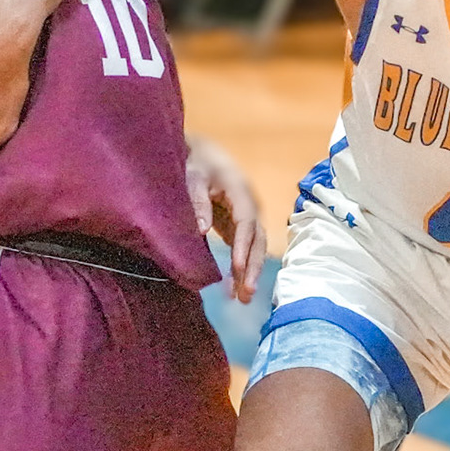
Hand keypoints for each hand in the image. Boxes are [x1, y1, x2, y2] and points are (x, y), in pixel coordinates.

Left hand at [187, 137, 265, 302]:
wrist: (201, 152)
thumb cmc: (196, 162)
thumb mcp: (192, 177)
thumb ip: (197, 202)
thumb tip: (202, 230)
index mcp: (240, 190)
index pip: (246, 222)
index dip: (243, 246)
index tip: (237, 268)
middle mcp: (250, 204)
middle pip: (257, 238)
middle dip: (252, 267)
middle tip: (246, 293)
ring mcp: (246, 215)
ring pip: (254, 246)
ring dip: (250, 271)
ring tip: (242, 298)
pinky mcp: (238, 224)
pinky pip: (244, 248)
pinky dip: (242, 267)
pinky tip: (235, 288)